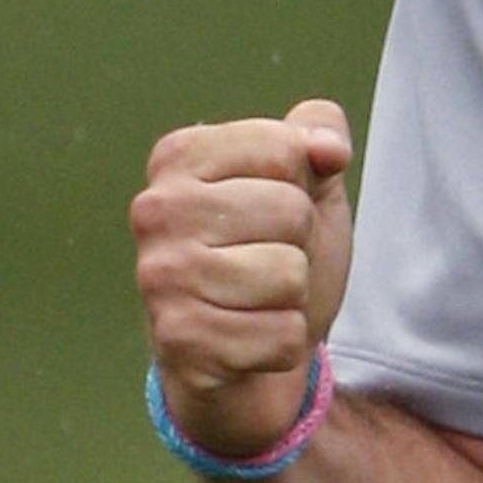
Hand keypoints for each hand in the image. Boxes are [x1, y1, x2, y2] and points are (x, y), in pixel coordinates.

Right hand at [131, 99, 353, 457]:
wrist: (251, 352)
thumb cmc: (277, 248)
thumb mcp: (310, 175)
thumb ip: (322, 129)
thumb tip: (327, 149)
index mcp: (180, 156)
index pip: (286, 148)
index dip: (303, 182)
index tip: (272, 207)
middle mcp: (154, 211)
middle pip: (290, 210)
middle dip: (300, 241)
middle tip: (266, 258)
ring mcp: (159, 278)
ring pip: (289, 274)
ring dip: (293, 294)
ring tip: (258, 297)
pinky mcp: (177, 341)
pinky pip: (283, 334)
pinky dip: (285, 340)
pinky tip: (251, 338)